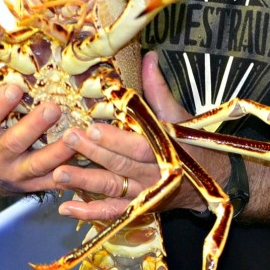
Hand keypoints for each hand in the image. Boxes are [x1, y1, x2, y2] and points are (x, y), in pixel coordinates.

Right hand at [0, 83, 77, 196]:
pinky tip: (86, 157)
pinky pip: (54, 180)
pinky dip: (71, 170)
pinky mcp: (34, 186)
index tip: (15, 88)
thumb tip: (23, 71)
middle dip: (35, 126)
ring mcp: (16, 175)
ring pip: (38, 164)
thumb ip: (0, 103)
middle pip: (14, 142)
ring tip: (75, 134)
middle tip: (53, 108)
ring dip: (58, 150)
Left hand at [54, 52, 221, 219]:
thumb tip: (149, 56)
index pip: (138, 145)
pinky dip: (90, 213)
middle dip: (92, 153)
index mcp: (165, 149)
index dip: (115, 139)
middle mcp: (153, 174)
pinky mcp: (138, 207)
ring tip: (58, 174)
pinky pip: (113, 212)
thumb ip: (159, 90)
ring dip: (84, 182)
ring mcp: (144, 193)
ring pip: (112, 188)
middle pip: (120, 165)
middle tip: (67, 140)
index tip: (92, 127)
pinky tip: (66, 207)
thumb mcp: (179, 116)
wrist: (212, 182)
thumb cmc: (192, 143)